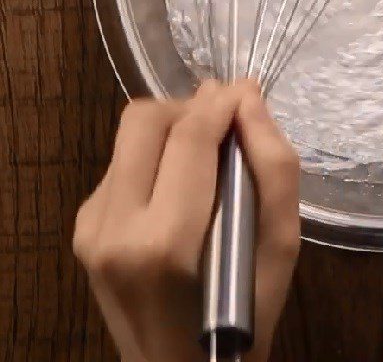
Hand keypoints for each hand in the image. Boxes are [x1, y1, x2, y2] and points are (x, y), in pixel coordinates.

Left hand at [73, 80, 299, 361]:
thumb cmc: (245, 311)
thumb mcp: (281, 243)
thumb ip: (272, 165)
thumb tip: (248, 97)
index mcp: (165, 240)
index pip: (189, 137)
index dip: (221, 102)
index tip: (247, 91)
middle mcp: (113, 228)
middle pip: (143, 121)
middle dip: (190, 106)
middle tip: (226, 122)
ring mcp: (89, 229)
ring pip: (128, 137)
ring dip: (172, 129)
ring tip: (206, 153)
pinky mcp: (82, 229)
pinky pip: (120, 164)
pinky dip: (155, 157)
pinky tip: (179, 185)